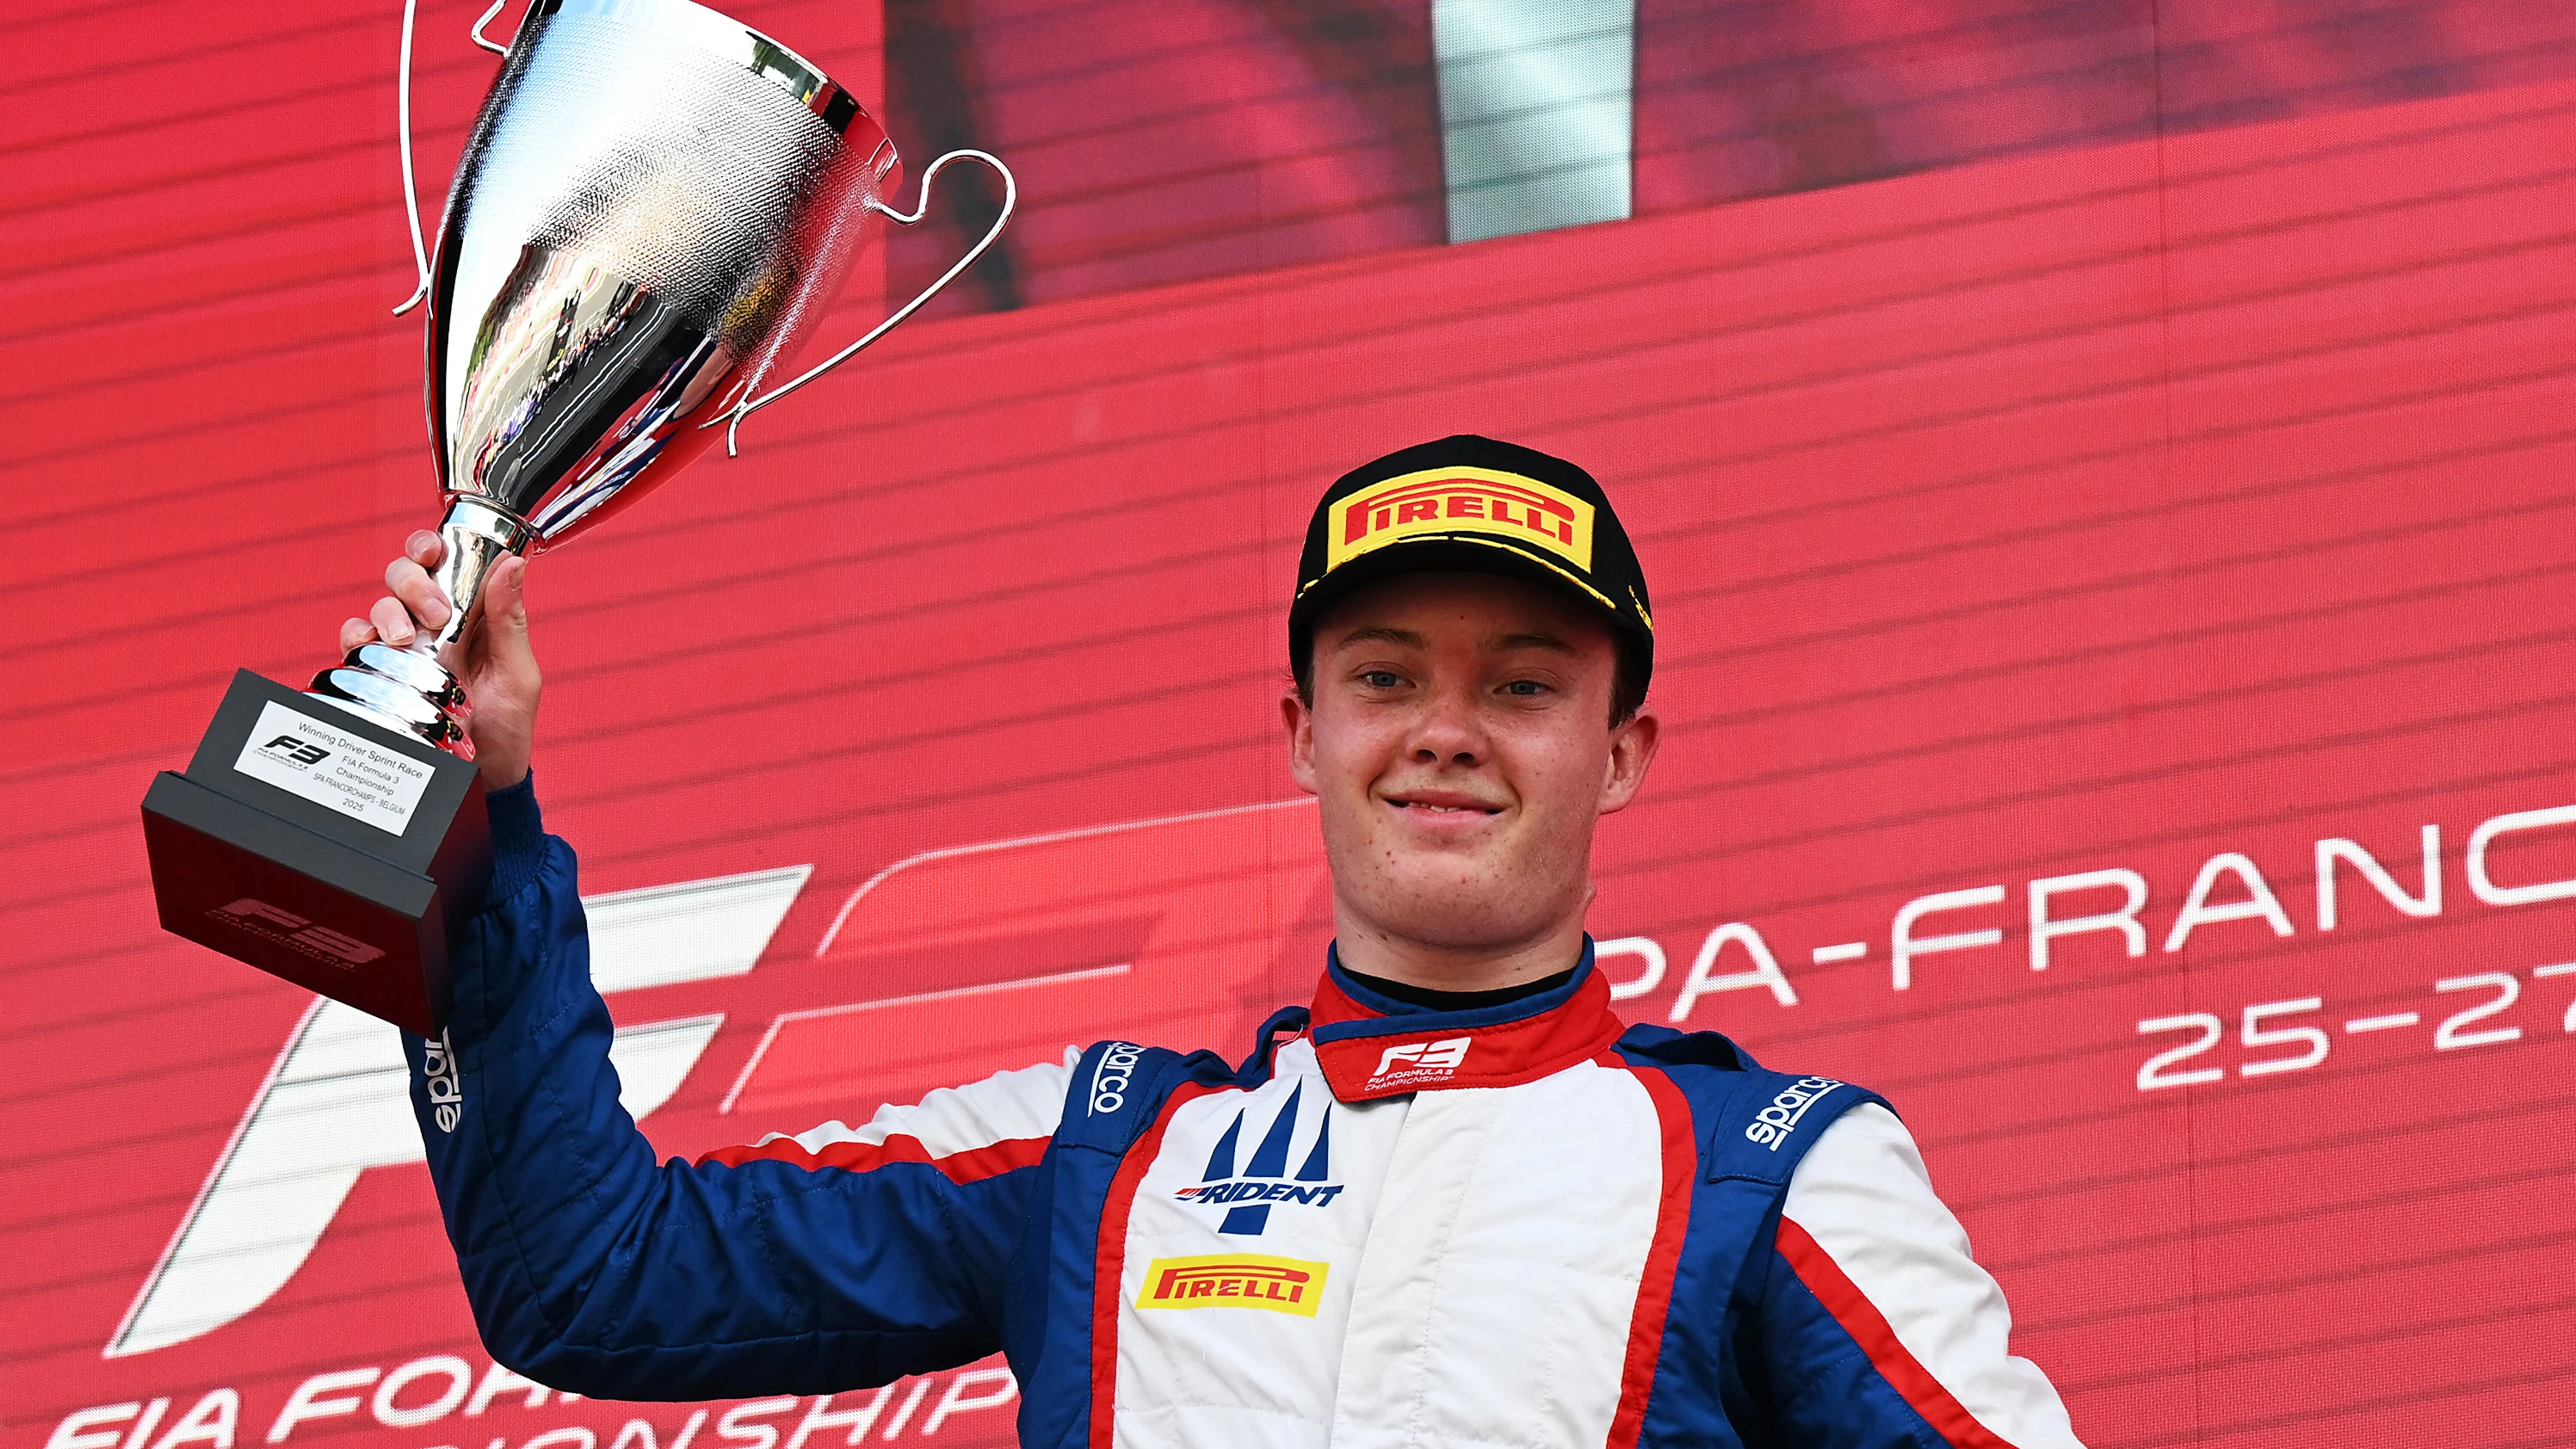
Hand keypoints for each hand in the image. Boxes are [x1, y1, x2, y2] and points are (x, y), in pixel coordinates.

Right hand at [339, 530, 540, 791]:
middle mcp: (434, 626)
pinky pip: (355, 641)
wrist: (484, 778)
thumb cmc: (507, 726)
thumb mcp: (519, 673)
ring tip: (407, 639)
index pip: (444, 564)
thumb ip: (510, 620)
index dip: (430, 546)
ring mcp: (406, 649)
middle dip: (412, 582)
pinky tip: (374, 649)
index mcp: (472, 615)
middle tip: (433, 613)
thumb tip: (512, 563)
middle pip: (404, 576)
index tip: (433, 551)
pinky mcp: (381, 673)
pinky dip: (357, 636)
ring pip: (379, 605)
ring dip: (388, 612)